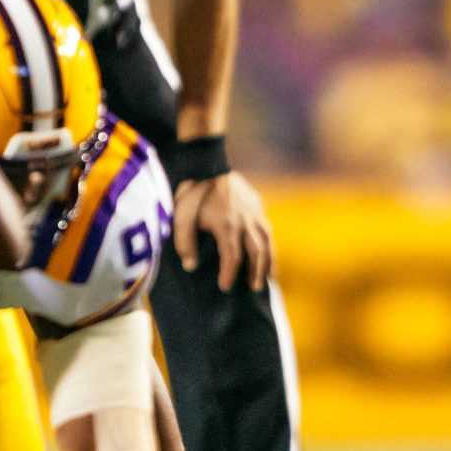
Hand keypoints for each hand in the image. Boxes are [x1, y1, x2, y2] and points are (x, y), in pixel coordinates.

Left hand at [174, 171, 273, 291]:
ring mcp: (254, 211)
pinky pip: (267, 227)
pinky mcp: (256, 203)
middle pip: (257, 252)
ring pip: (268, 240)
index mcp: (227, 225)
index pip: (233, 257)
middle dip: (256, 272)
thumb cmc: (192, 191)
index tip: (225, 287)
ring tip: (268, 277)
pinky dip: (270, 243)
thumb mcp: (181, 215)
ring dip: (269, 260)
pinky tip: (267, 252)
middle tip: (254, 288)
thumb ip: (184, 242)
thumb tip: (190, 266)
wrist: (207, 162)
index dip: (230, 274)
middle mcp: (245, 220)